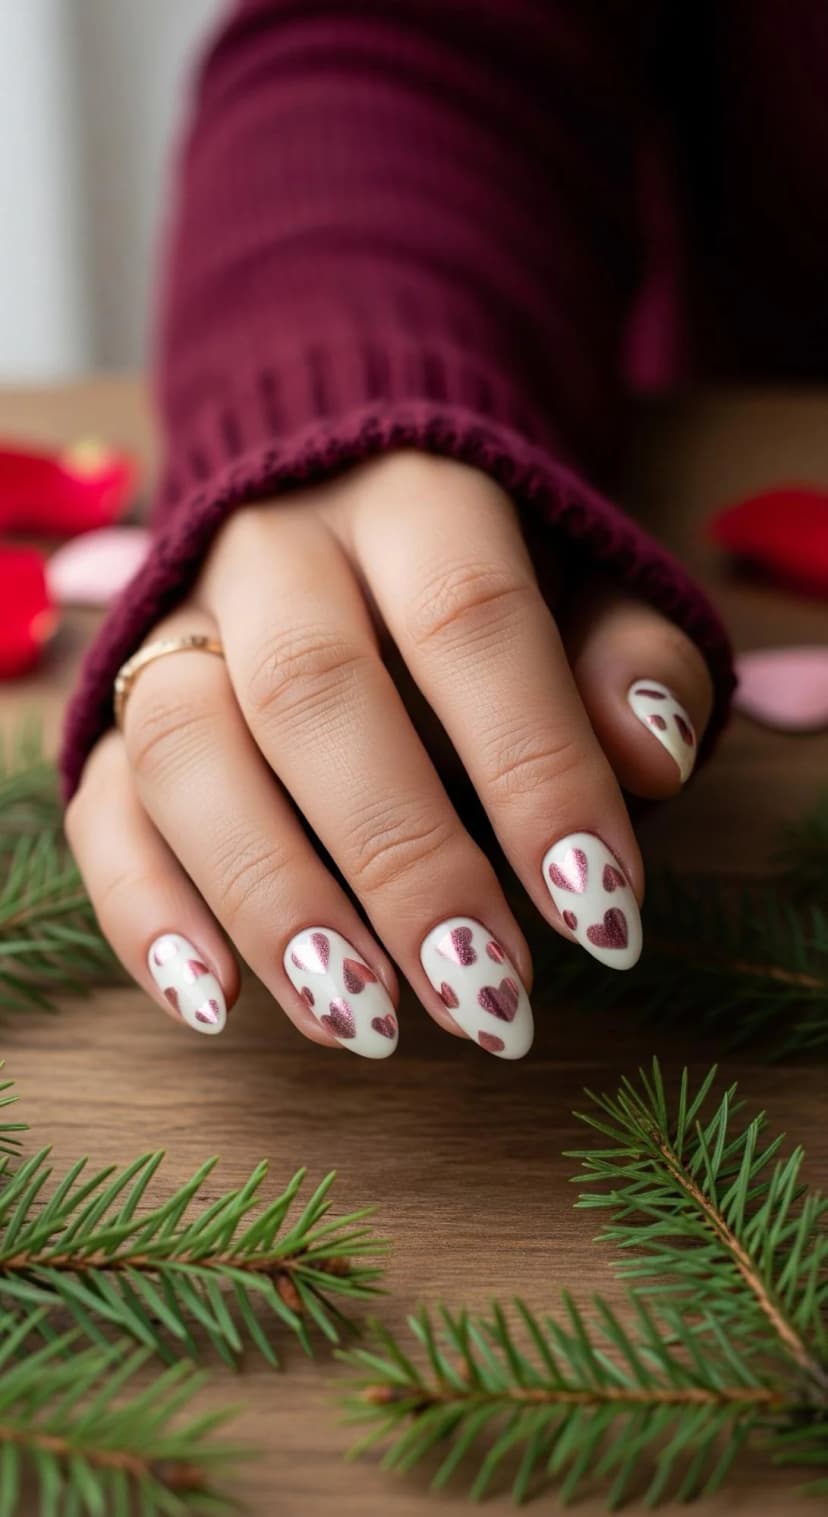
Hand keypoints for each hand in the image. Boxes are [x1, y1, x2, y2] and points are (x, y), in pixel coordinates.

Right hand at [66, 451, 711, 1057]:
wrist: (338, 497)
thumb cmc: (486, 577)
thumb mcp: (590, 586)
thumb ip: (635, 656)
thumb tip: (651, 754)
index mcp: (411, 500)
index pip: (468, 620)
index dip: (533, 766)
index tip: (599, 909)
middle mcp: (274, 551)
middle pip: (311, 692)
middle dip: (401, 859)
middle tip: (483, 993)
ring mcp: (176, 627)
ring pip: (181, 747)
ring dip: (266, 895)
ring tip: (358, 1019)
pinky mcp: (115, 709)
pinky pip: (101, 803)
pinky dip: (146, 908)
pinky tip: (216, 1000)